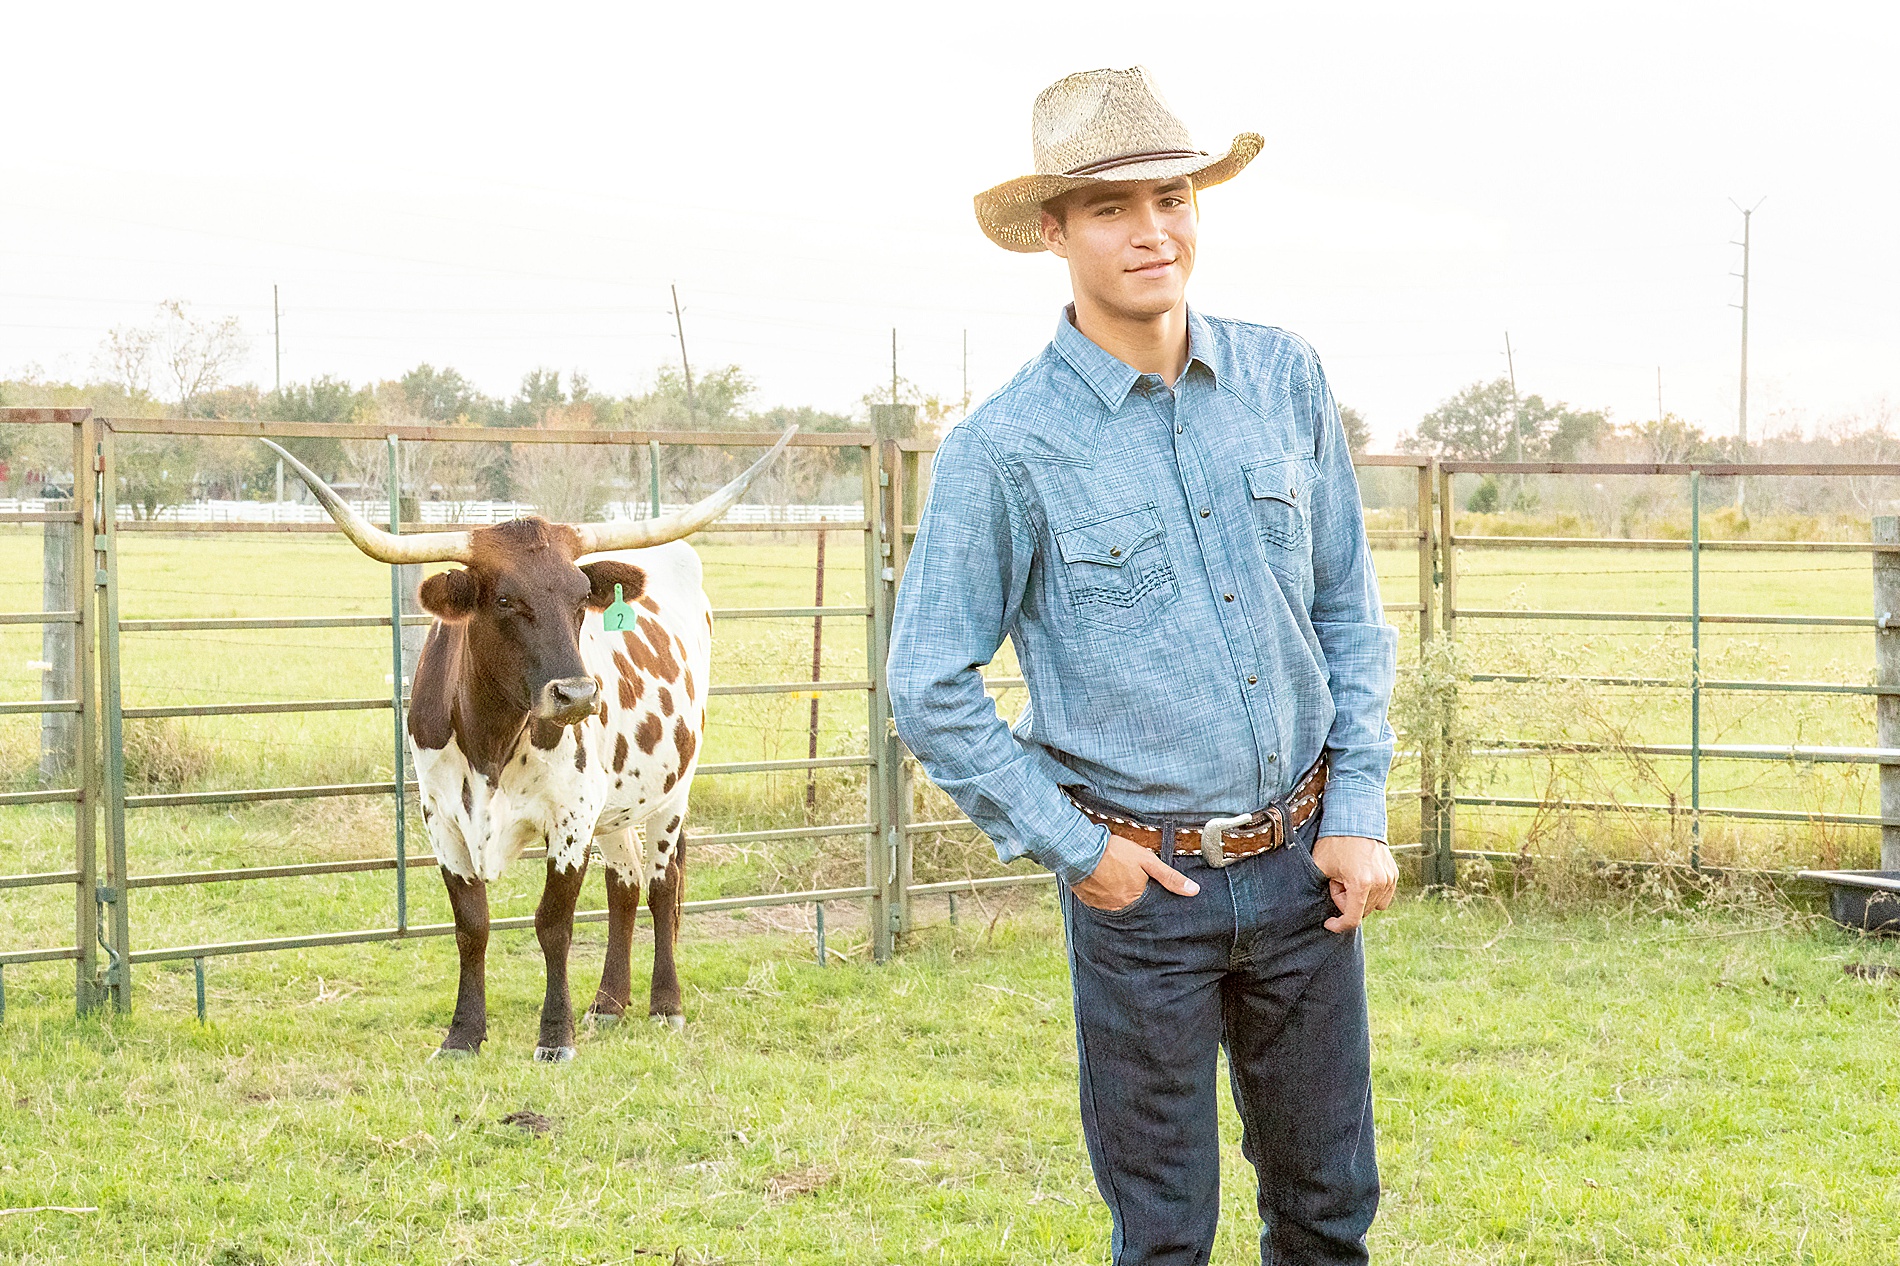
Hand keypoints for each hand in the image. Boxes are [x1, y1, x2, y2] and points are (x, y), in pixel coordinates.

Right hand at [1071, 833, 1199, 911]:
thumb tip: (1193, 891)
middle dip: (1133, 897)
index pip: (1150, 907)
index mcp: (1136, 899)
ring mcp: (1103, 906)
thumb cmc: (1114, 853)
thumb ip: (1170, 877)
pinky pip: (1099, 903)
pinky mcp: (1088, 901)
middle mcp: (1120, 907)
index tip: (1146, 889)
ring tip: (1115, 881)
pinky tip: (1102, 883)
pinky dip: (1102, 895)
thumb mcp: (1147, 860)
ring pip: (1115, 905)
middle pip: (1132, 907)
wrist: (1080, 850)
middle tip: (1127, 882)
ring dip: (1117, 896)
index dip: (1149, 897)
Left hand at [1312, 834, 1397, 932]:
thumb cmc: (1335, 842)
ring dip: (1359, 898)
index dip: (1338, 925)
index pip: (1353, 918)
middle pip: (1362, 911)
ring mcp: (1390, 878)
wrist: (1355, 819)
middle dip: (1346, 902)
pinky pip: (1384, 895)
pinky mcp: (1394, 873)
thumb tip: (1330, 908)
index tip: (1328, 923)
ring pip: (1374, 905)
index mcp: (1361, 884)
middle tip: (1337, 882)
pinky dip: (1371, 893)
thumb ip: (1325, 891)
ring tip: (1348, 877)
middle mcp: (1380, 883)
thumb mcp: (1321, 867)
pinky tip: (1360, 876)